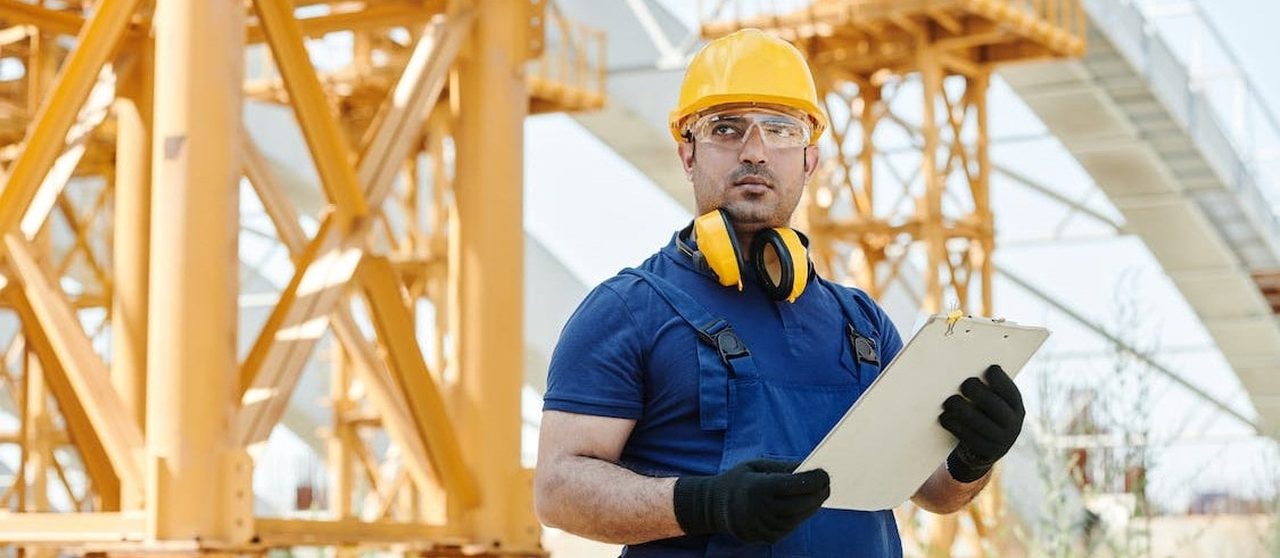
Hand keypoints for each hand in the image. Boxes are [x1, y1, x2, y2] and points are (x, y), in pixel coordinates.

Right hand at [673, 459, 829, 542]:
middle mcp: (762, 509)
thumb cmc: (740, 480)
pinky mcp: (767, 537)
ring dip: (812, 505)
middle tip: (827, 484)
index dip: (814, 479)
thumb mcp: (757, 466)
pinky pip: (791, 526)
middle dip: (818, 493)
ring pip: (799, 517)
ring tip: (819, 494)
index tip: (825, 474)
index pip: (795, 485)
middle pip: (801, 503)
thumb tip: (810, 466)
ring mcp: (764, 526)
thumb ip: (784, 467)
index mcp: (759, 488)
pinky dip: (801, 516)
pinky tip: (804, 506)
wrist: (715, 507)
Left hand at [939, 365, 1024, 482]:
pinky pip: (966, 436)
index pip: (1010, 391)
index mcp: (1016, 408)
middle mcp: (1012, 424)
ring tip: (949, 401)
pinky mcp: (985, 451)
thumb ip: (989, 390)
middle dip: (977, 391)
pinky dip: (953, 425)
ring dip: (960, 409)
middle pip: (993, 405)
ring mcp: (1000, 440)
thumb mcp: (996, 404)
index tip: (989, 369)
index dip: (1000, 380)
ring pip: (977, 422)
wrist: (987, 449)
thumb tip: (967, 367)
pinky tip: (944, 417)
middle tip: (964, 384)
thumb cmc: (987, 415)